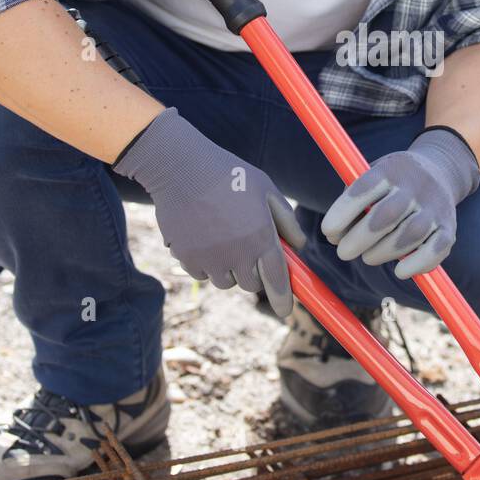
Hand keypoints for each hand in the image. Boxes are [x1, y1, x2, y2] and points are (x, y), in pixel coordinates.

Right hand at [113, 107, 306, 317]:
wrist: (181, 168)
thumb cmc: (229, 175)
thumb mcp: (266, 189)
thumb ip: (286, 220)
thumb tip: (299, 247)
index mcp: (261, 236)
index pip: (277, 279)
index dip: (283, 299)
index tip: (285, 311)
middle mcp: (236, 253)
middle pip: (251, 285)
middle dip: (254, 272)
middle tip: (248, 246)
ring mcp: (210, 258)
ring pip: (226, 282)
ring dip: (230, 269)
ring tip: (224, 238)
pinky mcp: (187, 258)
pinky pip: (202, 274)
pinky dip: (207, 265)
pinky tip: (204, 238)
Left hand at [320, 127, 479, 278]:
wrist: (440, 171)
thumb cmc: (392, 182)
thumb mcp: (372, 176)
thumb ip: (354, 202)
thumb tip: (334, 235)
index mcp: (391, 169)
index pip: (365, 188)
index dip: (344, 211)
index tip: (327, 231)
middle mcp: (415, 186)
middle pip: (387, 215)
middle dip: (360, 238)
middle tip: (343, 252)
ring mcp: (435, 207)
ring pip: (411, 234)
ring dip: (383, 252)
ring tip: (368, 257)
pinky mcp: (449, 228)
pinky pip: (436, 249)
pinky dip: (418, 263)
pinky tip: (400, 271)